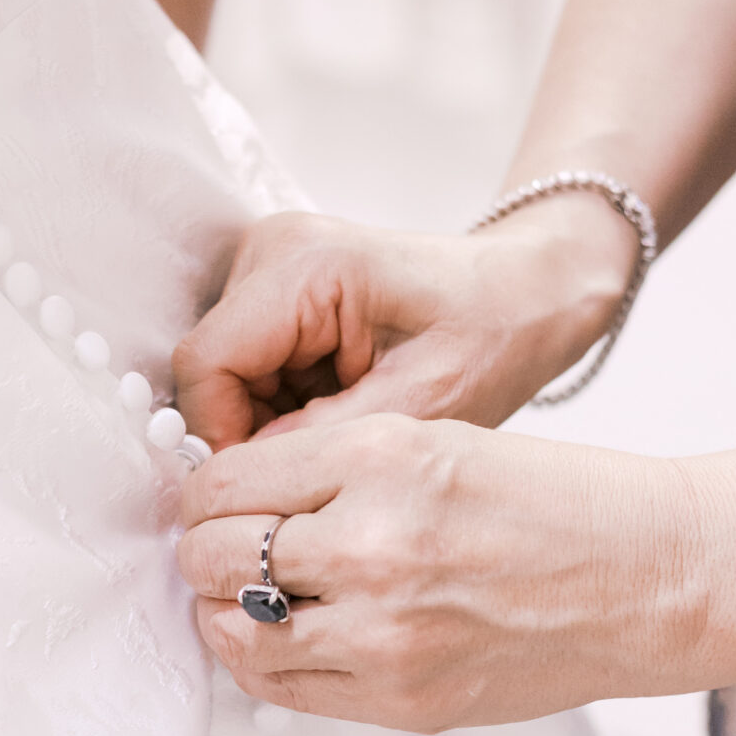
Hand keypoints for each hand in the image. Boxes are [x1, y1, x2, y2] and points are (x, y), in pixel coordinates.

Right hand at [172, 197, 638, 449]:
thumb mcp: (423, 404)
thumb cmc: (495, 334)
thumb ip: (321, 442)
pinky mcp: (278, 287)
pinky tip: (340, 406)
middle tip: (324, 462)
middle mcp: (273, 250)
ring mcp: (270, 264)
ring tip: (346, 426)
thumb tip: (240, 483)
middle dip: (252, 432)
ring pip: (223, 376)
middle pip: (209, 372)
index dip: (221, 437)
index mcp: (306, 265)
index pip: (206, 365)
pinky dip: (283, 404)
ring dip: (271, 420)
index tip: (274, 485)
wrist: (529, 292)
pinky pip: (248, 367)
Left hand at [175, 414, 708, 730]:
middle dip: (201, 550)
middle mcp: (374, 543)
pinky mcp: (403, 697)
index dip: (203, 493)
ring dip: (223, 610)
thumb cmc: (550, 502)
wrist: (650, 578)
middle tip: (219, 547)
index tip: (213, 499)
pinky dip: (262, 660)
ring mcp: (385, 631)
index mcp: (382, 457)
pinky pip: (281, 687)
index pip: (223, 480)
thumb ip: (332, 469)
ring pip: (233, 631)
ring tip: (247, 595)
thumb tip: (227, 500)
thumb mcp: (438, 440)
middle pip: (211, 555)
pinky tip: (284, 637)